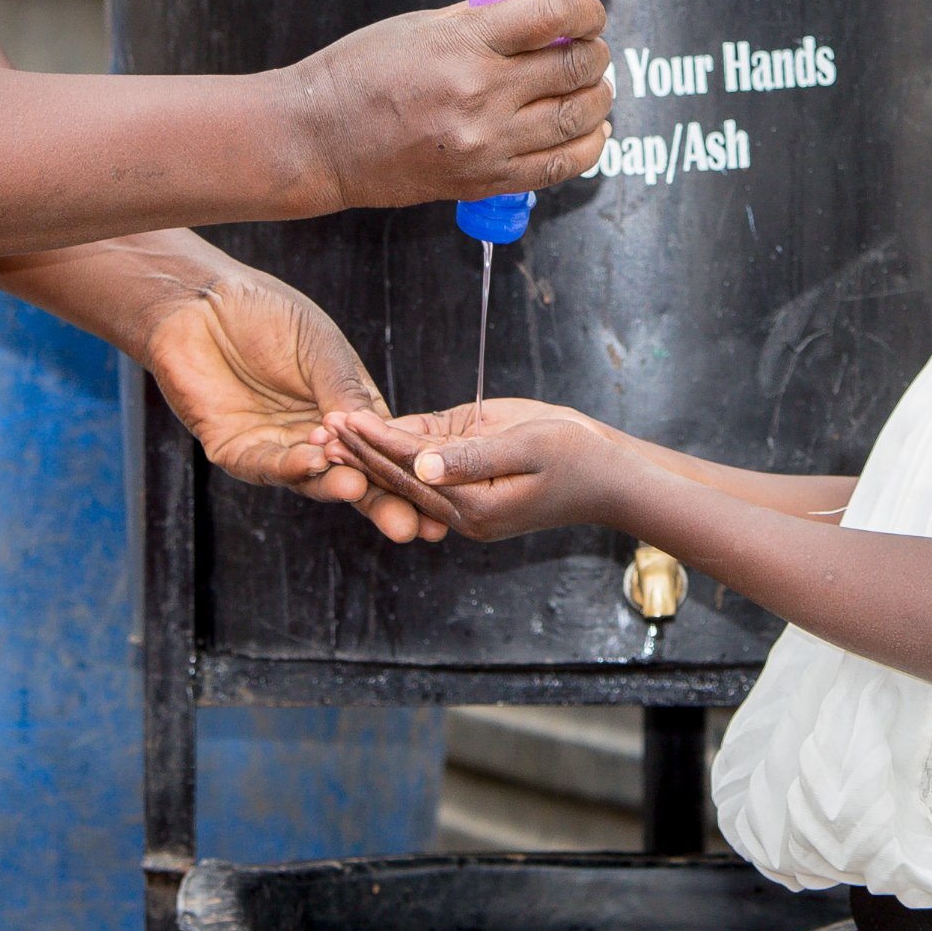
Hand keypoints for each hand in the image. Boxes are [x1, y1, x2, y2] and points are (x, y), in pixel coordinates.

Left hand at [136, 267, 451, 544]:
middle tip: (412, 525)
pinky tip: (311, 464)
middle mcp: (314, 436)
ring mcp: (277, 445)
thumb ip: (345, 392)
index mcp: (346, 411)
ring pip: (311, 479)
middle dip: (382, 502)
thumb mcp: (321, 349)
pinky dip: (290, 467)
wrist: (202, 301)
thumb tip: (379, 432)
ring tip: (361, 490)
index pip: (382, 452)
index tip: (438, 503)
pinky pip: (267, 466)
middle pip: (354, 477)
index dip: (408, 476)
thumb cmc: (266, 314)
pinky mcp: (236, 449)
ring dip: (336, 486)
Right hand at [282, 0, 613, 210]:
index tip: (589, 12)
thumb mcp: (419, 26)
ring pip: (578, 119)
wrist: (318, 140)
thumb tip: (533, 18)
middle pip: (576, 68)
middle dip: (595, 53)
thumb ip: (480, 21)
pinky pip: (558, 167)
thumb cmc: (359, 74)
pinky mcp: (484, 180)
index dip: (586, 8)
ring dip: (598, 98)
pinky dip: (587, 146)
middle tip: (591, 49)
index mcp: (466, 44)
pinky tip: (593, 131)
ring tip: (594, 87)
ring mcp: (487, 143)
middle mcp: (483, 94)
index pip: (555, 15)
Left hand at [327, 398, 640, 543]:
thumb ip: (473, 456)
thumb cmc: (579, 455)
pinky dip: (398, 458)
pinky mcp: (474, 497)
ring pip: (409, 481)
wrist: (612, 478)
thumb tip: (422, 462)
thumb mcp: (529, 445)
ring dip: (372, 456)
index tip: (342, 416)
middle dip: (361, 451)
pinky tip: (373, 437)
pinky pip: (429, 478)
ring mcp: (468, 510)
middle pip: (400, 479)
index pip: (411, 469)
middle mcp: (465, 514)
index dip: (375, 441)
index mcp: (475, 506)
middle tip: (319, 424)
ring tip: (333, 430)